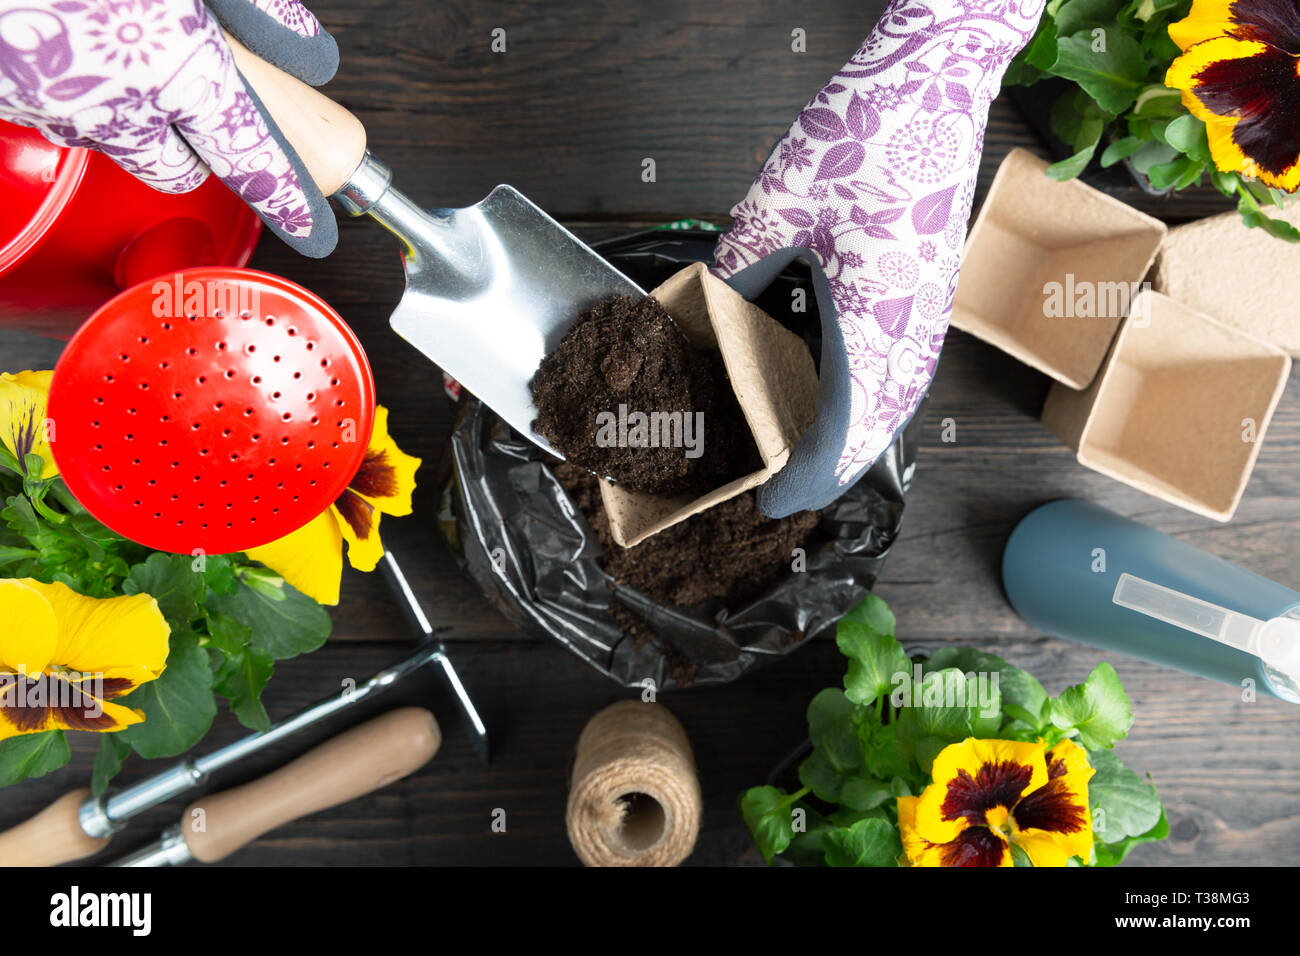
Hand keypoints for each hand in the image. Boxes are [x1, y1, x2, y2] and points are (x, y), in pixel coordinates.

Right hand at [0, 0, 338, 256]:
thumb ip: (256, 7)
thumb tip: (308, 53)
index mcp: (174, 64)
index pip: (250, 159)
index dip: (287, 198)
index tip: (313, 229)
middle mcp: (112, 101)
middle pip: (177, 166)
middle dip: (191, 141)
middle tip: (186, 81)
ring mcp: (50, 105)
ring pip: (113, 136)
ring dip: (127, 105)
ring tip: (114, 32)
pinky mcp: (4, 98)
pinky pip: (54, 107)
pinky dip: (71, 81)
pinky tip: (64, 27)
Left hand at [712, 0, 1045, 515]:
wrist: (940, 78)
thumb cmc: (872, 130)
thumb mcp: (777, 205)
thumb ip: (739, 270)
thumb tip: (712, 310)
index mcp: (877, 322)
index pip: (843, 432)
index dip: (806, 477)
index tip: (771, 503)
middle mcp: (914, 329)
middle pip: (876, 431)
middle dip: (830, 471)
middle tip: (784, 491)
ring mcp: (932, 312)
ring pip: (895, 403)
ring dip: (854, 437)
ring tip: (809, 454)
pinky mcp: (933, 290)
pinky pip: (904, 368)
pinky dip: (871, 398)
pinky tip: (840, 390)